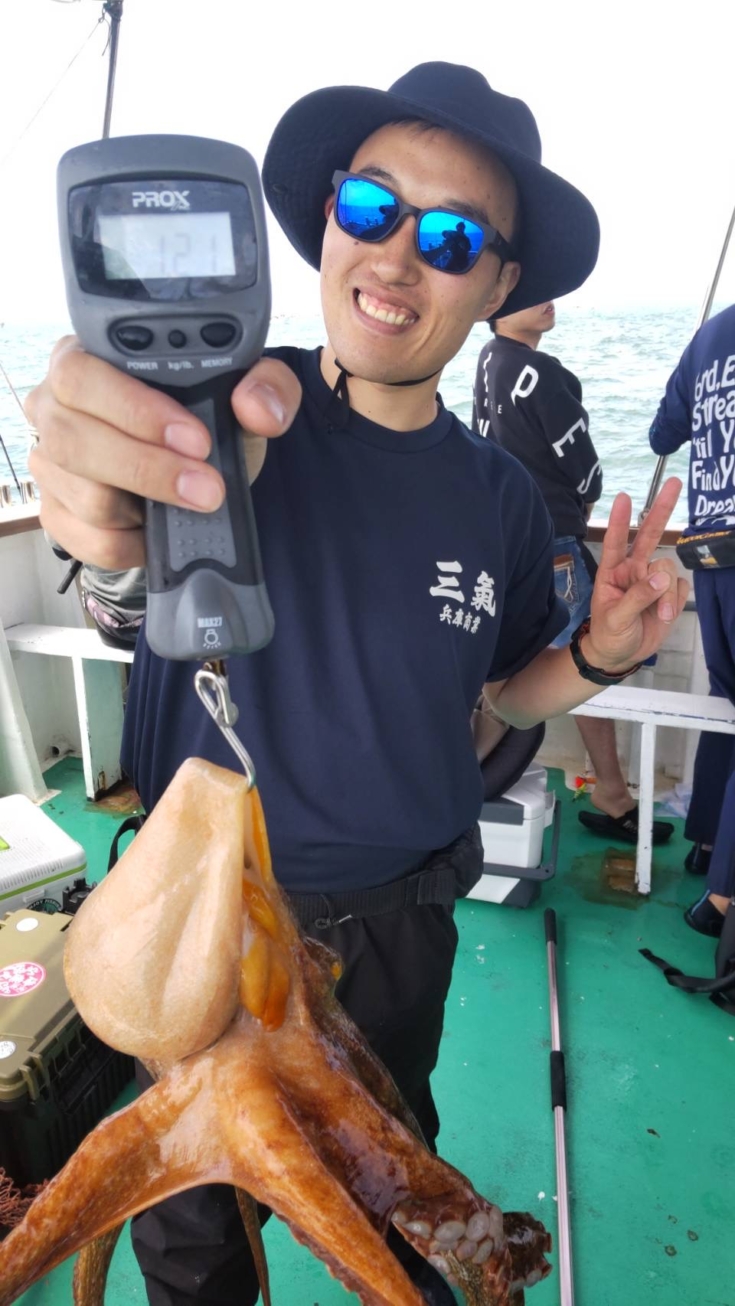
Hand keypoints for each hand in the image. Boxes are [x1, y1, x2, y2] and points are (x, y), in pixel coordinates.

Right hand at [25, 337, 301, 569]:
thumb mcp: (240, 395)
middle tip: (207, 486)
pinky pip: (90, 541)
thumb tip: (257, 406)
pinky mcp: (56, 515)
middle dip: (149, 468)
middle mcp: (52, 408)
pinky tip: (157, 527)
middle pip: (74, 440)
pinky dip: (133, 543)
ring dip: (148, 507)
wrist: (195, 472)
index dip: (135, 408)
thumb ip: (264, 385)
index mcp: (83, 359)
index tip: (195, 437)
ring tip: (192, 502)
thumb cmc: (201, 421)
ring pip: (87, 497)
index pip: (82, 375)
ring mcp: (48, 465)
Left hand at [584, 478, 688, 670]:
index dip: (620, 520)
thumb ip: (637, 597)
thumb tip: (660, 579)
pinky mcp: (669, 594)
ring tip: (661, 614)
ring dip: (668, 593)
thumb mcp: (616, 619)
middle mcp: (634, 570)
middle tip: (674, 482)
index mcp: (612, 572)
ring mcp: (653, 580)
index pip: (616, 541)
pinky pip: (680, 587)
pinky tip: (666, 615)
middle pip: (650, 535)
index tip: (623, 497)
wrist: (621, 656)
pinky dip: (676, 601)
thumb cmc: (609, 634)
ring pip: (669, 569)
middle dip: (661, 509)